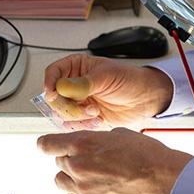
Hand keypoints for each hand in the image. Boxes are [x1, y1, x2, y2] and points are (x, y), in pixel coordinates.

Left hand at [37, 128, 193, 193]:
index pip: (47, 145)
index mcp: (83, 144)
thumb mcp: (118, 134)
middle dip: (69, 158)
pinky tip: (98, 184)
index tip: (48, 145)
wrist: (162, 179)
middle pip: (58, 162)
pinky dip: (80, 189)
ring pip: (61, 180)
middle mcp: (78, 166)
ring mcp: (83, 188)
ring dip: (71, 175)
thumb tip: (86, 144)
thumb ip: (95, 139)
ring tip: (91, 172)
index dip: (47, 144)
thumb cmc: (146, 154)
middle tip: (88, 157)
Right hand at [43, 54, 174, 128]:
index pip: (53, 73)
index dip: (49, 83)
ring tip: (95, 112)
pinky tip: (98, 120)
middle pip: (53, 97)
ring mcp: (77, 102)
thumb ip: (83, 83)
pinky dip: (83, 126)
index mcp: (77, 67)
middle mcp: (73, 85)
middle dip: (68, 105)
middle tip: (85, 107)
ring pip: (61, 113)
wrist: (144, 99)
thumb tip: (61, 87)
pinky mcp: (83, 118)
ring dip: (77, 117)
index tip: (52, 94)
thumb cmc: (130, 80)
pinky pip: (72, 126)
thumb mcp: (107, 76)